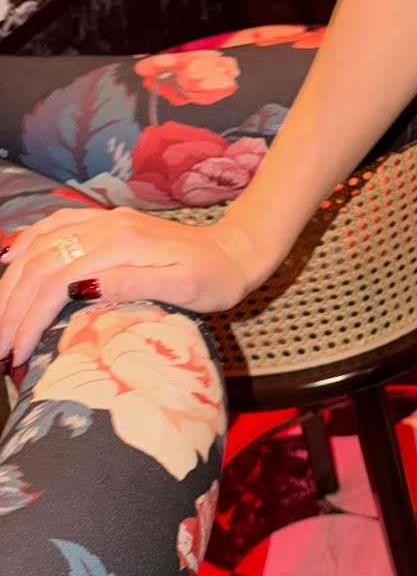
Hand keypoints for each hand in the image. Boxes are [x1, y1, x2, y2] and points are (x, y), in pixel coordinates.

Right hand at [0, 208, 261, 371]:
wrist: (235, 250)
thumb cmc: (215, 278)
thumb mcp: (184, 287)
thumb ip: (133, 283)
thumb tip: (81, 287)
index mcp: (122, 245)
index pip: (56, 281)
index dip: (30, 318)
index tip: (17, 353)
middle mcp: (106, 227)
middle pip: (39, 265)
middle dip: (10, 307)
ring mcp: (104, 222)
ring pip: (40, 246)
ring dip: (10, 282)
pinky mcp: (106, 224)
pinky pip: (54, 227)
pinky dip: (27, 245)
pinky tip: (10, 263)